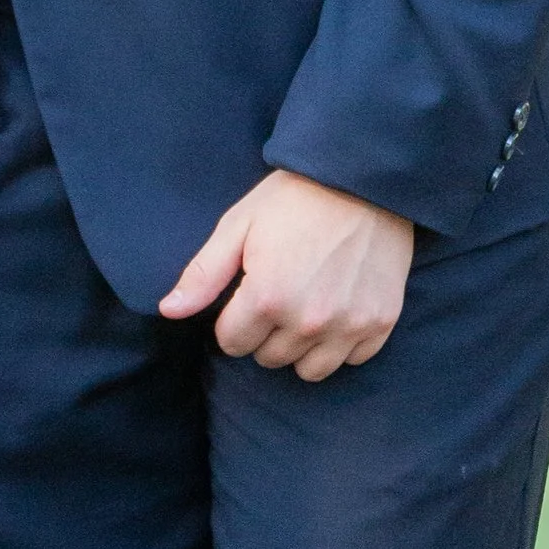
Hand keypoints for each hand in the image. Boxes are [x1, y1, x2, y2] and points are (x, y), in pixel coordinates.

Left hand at [157, 169, 414, 378]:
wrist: (363, 178)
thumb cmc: (294, 199)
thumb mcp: (238, 226)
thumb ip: (203, 275)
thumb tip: (169, 312)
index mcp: (267, 298)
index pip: (232, 343)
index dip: (234, 319)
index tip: (247, 295)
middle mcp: (308, 321)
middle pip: (269, 358)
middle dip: (265, 332)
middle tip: (279, 294)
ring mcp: (348, 324)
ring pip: (309, 370)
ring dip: (301, 346)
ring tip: (304, 309)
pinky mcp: (380, 322)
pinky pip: (351, 359)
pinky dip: (341, 343)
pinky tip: (337, 310)